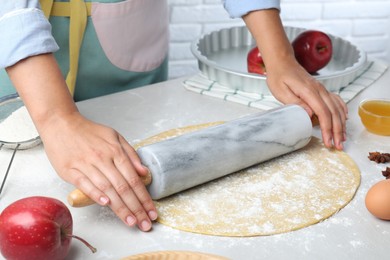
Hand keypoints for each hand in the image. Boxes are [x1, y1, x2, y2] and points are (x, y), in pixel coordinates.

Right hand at [39, 113, 157, 230]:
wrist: (61, 124)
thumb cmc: (89, 132)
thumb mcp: (115, 136)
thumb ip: (130, 154)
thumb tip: (144, 172)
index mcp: (115, 151)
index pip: (134, 179)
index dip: (144, 197)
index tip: (151, 212)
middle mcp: (103, 158)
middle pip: (123, 187)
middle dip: (136, 208)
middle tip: (145, 223)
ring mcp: (86, 164)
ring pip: (107, 189)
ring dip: (120, 207)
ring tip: (131, 221)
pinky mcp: (70, 170)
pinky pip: (85, 184)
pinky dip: (95, 194)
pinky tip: (106, 204)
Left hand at [243, 9, 346, 149]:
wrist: (282, 62)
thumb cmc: (279, 76)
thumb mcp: (281, 91)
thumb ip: (295, 103)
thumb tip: (310, 115)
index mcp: (309, 91)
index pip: (323, 113)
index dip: (327, 129)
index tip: (328, 141)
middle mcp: (319, 90)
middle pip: (333, 113)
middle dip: (337, 131)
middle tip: (337, 146)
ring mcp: (322, 89)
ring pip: (337, 108)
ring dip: (341, 124)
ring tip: (342, 138)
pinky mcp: (321, 89)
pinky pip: (336, 100)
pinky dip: (342, 110)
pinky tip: (344, 119)